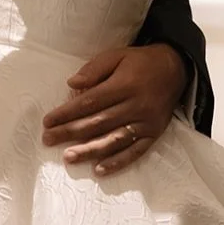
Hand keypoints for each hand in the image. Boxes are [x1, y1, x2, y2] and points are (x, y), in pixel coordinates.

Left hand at [41, 43, 186, 175]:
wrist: (175, 69)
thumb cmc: (139, 62)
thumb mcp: (116, 55)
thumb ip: (94, 69)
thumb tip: (71, 84)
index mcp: (124, 85)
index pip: (90, 102)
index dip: (67, 113)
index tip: (48, 121)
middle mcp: (135, 106)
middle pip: (98, 122)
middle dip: (70, 132)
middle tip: (48, 140)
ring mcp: (146, 122)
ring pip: (114, 140)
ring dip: (90, 150)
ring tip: (69, 157)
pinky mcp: (154, 134)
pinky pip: (135, 152)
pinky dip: (117, 162)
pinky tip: (99, 170)